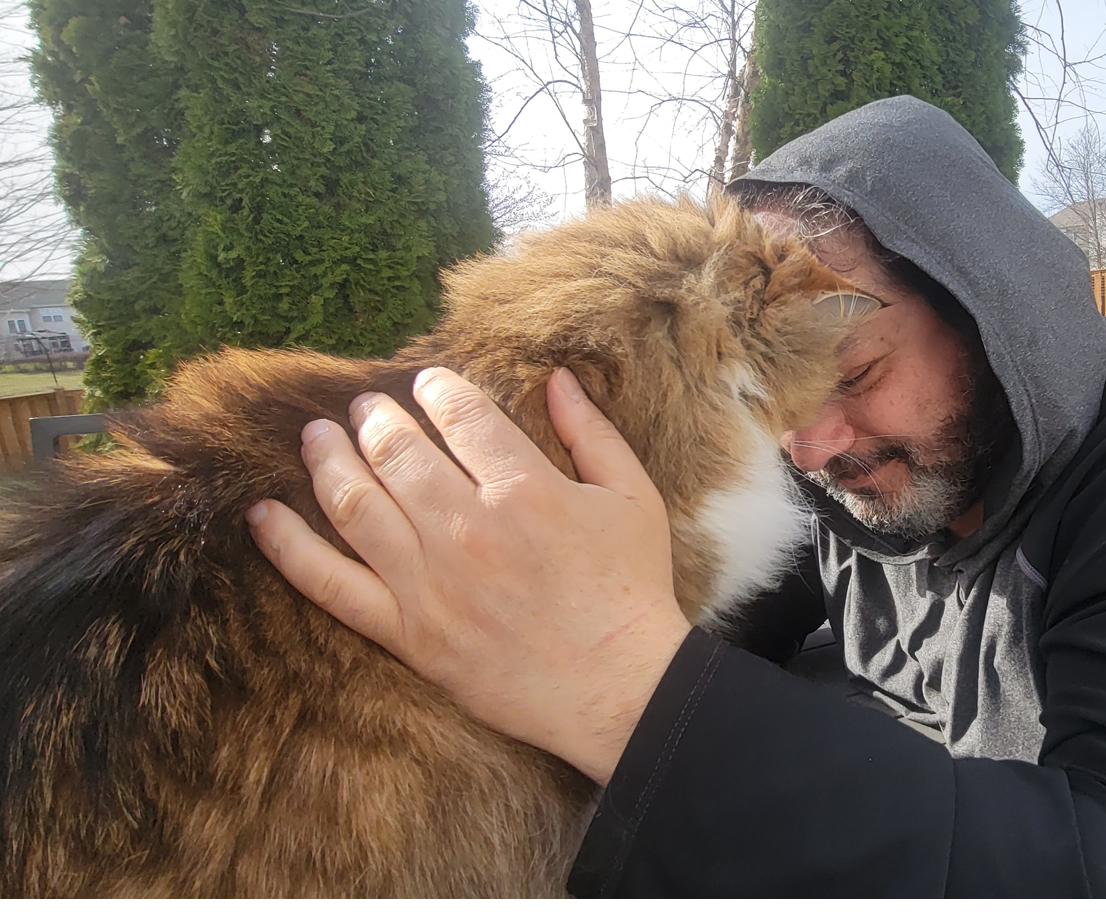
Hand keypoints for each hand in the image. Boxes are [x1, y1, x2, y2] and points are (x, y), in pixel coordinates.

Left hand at [245, 367, 691, 783]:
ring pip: (354, 504)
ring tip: (314, 436)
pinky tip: (262, 516)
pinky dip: (288, 548)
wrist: (618, 687)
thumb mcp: (632, 498)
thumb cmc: (631, 590)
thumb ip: (592, 432)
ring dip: (326, 460)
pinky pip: (330, 585)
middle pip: (397, 451)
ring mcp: (429, 583)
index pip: (461, 415)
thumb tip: (559, 378)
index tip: (428, 384)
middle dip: (375, 418)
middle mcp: (466, 527)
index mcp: (523, 488)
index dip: (437, 389)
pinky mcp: (407, 632)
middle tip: (366, 408)